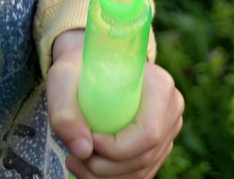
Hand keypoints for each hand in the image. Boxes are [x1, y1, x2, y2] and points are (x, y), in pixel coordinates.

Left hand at [47, 30, 183, 178]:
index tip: (89, 141)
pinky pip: (140, 172)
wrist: (91, 66)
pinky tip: (87, 166)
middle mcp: (170, 108)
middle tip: (74, 156)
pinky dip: (113, 177)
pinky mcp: (159, 145)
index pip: (148, 133)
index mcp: (160, 85)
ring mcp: (167, 129)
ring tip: (75, 161)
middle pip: (145, 156)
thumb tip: (83, 150)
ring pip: (142, 169)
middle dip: (106, 167)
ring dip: (106, 176)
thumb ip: (64, 111)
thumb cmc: (79, 68)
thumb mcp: (63, 78)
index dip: (118, 148)